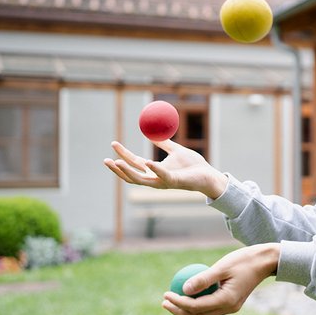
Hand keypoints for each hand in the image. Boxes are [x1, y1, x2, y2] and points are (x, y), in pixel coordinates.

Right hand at [103, 140, 227, 198]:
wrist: (209, 174)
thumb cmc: (193, 165)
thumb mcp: (175, 150)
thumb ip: (163, 143)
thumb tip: (152, 132)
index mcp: (155, 170)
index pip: (134, 163)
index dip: (122, 154)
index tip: (113, 143)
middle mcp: (156, 178)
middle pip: (131, 175)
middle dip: (118, 168)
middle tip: (106, 159)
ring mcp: (164, 181)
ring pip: (141, 180)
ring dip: (128, 171)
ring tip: (117, 162)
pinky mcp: (175, 182)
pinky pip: (163, 176)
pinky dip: (155, 169)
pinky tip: (148, 162)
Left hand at [162, 243, 279, 314]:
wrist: (266, 261)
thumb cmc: (245, 260)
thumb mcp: (222, 266)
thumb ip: (203, 279)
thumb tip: (182, 288)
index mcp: (227, 301)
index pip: (196, 307)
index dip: (178, 302)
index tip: (166, 293)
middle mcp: (229, 308)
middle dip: (179, 312)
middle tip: (164, 302)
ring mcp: (231, 307)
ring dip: (186, 310)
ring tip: (171, 301)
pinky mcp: (231, 302)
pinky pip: (210, 308)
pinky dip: (196, 305)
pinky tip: (187, 294)